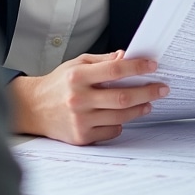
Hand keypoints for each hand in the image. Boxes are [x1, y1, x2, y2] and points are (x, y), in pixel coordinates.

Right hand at [8, 50, 167, 144]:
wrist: (33, 109)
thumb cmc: (59, 84)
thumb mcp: (77, 64)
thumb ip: (103, 61)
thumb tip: (127, 57)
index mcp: (78, 77)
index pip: (115, 70)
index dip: (138, 67)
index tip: (153, 66)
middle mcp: (79, 99)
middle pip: (123, 97)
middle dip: (147, 92)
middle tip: (162, 88)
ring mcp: (80, 120)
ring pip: (120, 116)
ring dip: (139, 109)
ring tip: (148, 103)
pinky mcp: (81, 137)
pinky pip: (111, 131)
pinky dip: (120, 123)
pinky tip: (123, 117)